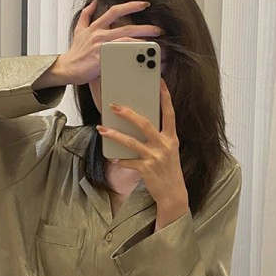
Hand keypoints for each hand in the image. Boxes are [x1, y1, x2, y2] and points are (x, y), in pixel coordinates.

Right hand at [60, 0, 163, 85]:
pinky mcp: (101, 58)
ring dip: (142, 40)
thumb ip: (87, 15)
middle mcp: (99, 34)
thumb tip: (94, 2)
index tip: (145, 4)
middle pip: (126, 26)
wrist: (67, 68)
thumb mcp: (79, 30)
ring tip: (155, 44)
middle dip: (145, 27)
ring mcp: (101, 46)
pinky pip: (120, 54)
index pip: (115, 11)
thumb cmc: (75, 53)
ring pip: (125, 40)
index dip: (131, 6)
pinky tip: (141, 56)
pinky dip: (131, 54)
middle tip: (158, 29)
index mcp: (96, 26)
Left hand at [96, 78, 188, 215]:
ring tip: (102, 129)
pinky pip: (128, 162)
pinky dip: (120, 159)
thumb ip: (158, 138)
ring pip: (131, 142)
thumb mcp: (169, 151)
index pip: (170, 113)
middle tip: (114, 106)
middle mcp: (164, 145)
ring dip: (115, 135)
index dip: (165, 96)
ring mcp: (155, 157)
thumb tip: (139, 125)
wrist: (173, 193)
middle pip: (145, 124)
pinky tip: (113, 157)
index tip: (160, 82)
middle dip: (128, 114)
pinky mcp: (146, 169)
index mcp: (171, 138)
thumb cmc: (169, 170)